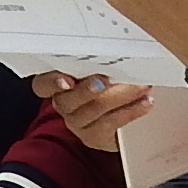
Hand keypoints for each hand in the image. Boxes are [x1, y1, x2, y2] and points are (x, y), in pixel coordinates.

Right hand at [32, 72, 156, 152]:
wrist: (115, 117)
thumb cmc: (104, 84)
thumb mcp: (97, 69)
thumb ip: (98, 62)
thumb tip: (120, 50)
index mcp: (57, 83)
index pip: (42, 84)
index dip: (51, 82)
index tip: (66, 80)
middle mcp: (63, 104)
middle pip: (68, 100)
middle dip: (88, 89)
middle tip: (108, 79)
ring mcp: (77, 122)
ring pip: (94, 110)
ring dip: (121, 96)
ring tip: (141, 86)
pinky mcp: (93, 136)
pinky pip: (111, 123)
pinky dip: (131, 111)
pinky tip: (145, 102)